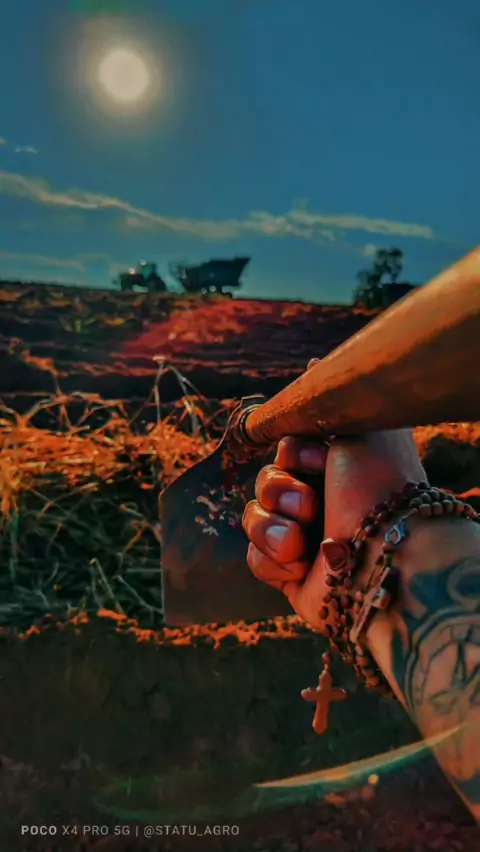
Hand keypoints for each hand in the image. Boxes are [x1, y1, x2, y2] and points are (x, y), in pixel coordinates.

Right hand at [242, 428, 425, 631]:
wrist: (387, 558)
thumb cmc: (379, 489)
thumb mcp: (365, 427)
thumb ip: (333, 412)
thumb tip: (312, 400)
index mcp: (343, 468)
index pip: (288, 449)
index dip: (295, 454)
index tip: (321, 460)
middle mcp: (326, 501)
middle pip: (267, 481)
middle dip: (280, 490)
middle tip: (310, 507)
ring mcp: (307, 539)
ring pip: (254, 517)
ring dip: (272, 527)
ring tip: (298, 544)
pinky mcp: (292, 576)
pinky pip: (255, 557)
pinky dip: (272, 560)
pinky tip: (299, 567)